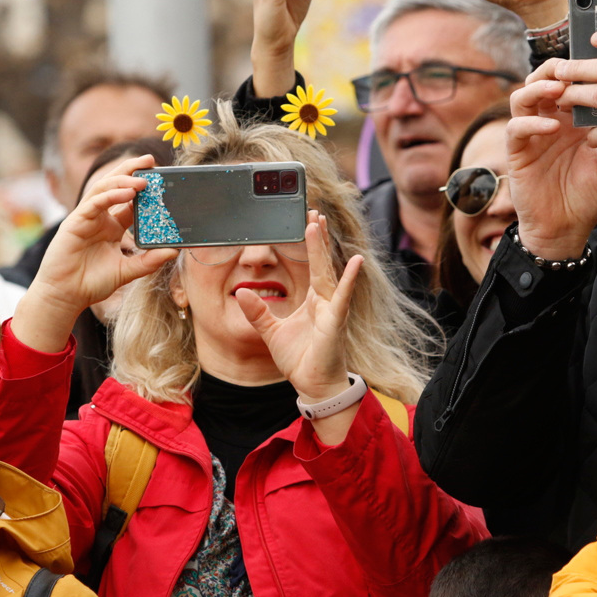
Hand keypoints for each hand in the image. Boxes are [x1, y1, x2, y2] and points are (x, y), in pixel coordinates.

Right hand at [12, 155, 177, 353]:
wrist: (66, 296)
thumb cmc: (92, 283)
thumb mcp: (128, 271)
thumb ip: (149, 261)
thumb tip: (174, 251)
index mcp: (112, 226)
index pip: (130, 201)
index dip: (144, 188)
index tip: (161, 178)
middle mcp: (100, 218)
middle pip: (115, 186)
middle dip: (131, 170)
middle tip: (150, 160)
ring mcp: (86, 218)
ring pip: (103, 189)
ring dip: (123, 180)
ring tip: (142, 179)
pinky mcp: (75, 222)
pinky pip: (94, 203)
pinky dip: (110, 195)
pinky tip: (126, 192)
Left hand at [235, 212, 361, 440]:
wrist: (313, 385)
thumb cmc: (300, 359)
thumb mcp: (270, 331)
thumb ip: (257, 312)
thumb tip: (241, 293)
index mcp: (312, 300)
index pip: (311, 265)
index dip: (310, 244)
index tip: (308, 221)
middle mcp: (325, 300)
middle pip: (321, 261)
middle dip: (317, 236)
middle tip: (314, 211)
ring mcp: (332, 308)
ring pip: (328, 271)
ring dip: (324, 248)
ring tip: (321, 224)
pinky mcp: (335, 321)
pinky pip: (342, 296)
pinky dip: (349, 279)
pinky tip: (356, 261)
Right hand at [505, 72, 596, 259]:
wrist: (567, 230)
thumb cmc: (587, 198)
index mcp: (572, 121)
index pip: (573, 84)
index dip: (583, 69)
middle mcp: (550, 122)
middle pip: (544, 80)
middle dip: (557, 68)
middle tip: (574, 66)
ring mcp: (531, 136)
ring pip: (522, 96)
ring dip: (539, 87)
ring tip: (560, 89)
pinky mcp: (518, 153)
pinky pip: (516, 128)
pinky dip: (532, 122)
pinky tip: (553, 126)